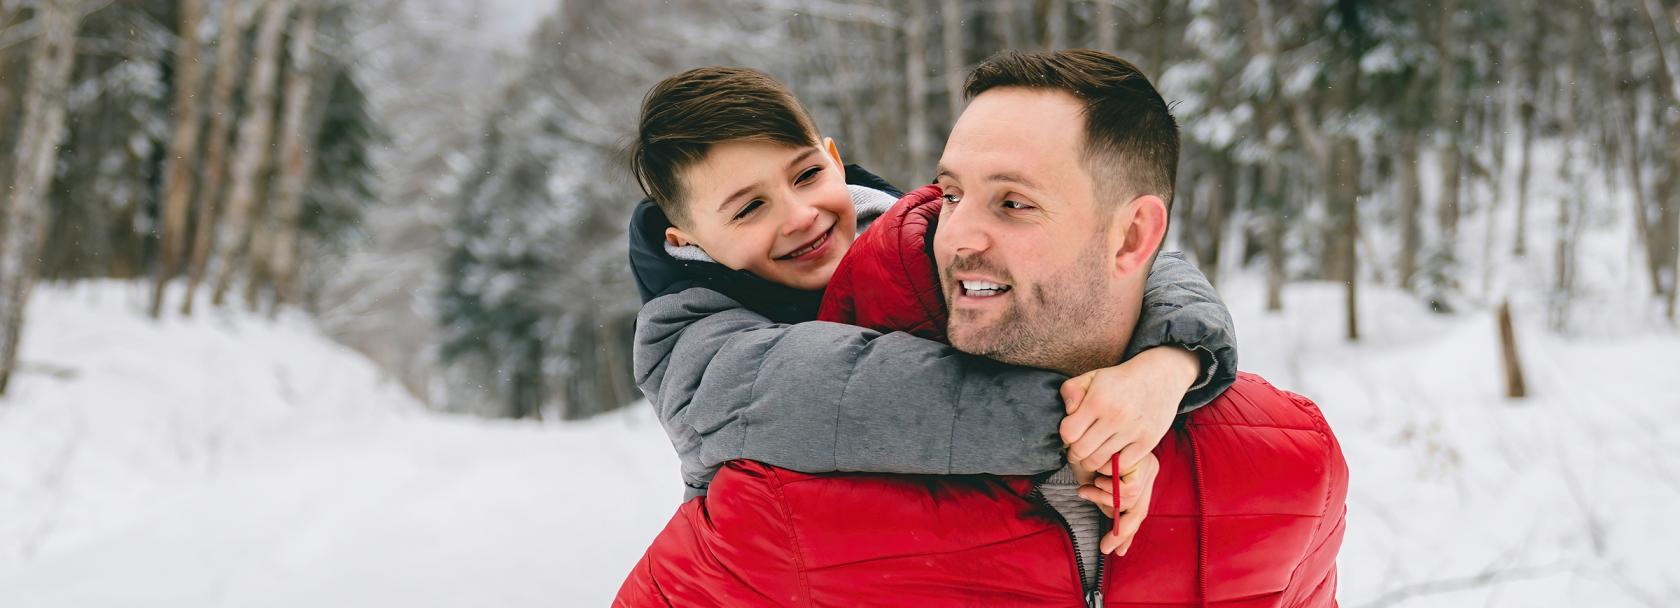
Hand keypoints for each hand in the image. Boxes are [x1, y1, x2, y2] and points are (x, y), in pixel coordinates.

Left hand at [1059, 346, 1197, 476]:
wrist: (1160, 377)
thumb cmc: (1120, 380)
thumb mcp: (1092, 376)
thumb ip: (1071, 391)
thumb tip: (1068, 413)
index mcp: (1098, 400)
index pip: (1068, 433)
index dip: (1065, 436)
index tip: (1071, 434)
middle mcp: (1115, 417)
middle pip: (1081, 451)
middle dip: (1074, 453)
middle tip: (1077, 449)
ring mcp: (1133, 431)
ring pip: (1099, 462)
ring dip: (1090, 462)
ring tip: (1091, 454)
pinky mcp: (1147, 441)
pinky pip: (1121, 466)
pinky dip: (1111, 466)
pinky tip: (1109, 457)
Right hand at [1076, 453, 1158, 555]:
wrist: (1084, 421)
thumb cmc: (1085, 447)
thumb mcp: (1093, 477)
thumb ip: (1104, 496)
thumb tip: (1113, 519)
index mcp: (1141, 473)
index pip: (1139, 509)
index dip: (1128, 532)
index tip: (1118, 551)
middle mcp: (1149, 469)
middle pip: (1139, 511)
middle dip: (1123, 534)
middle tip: (1106, 547)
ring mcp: (1147, 465)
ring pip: (1130, 502)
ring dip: (1102, 499)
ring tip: (1085, 488)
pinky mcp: (1141, 461)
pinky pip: (1127, 490)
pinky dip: (1107, 488)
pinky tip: (1095, 476)